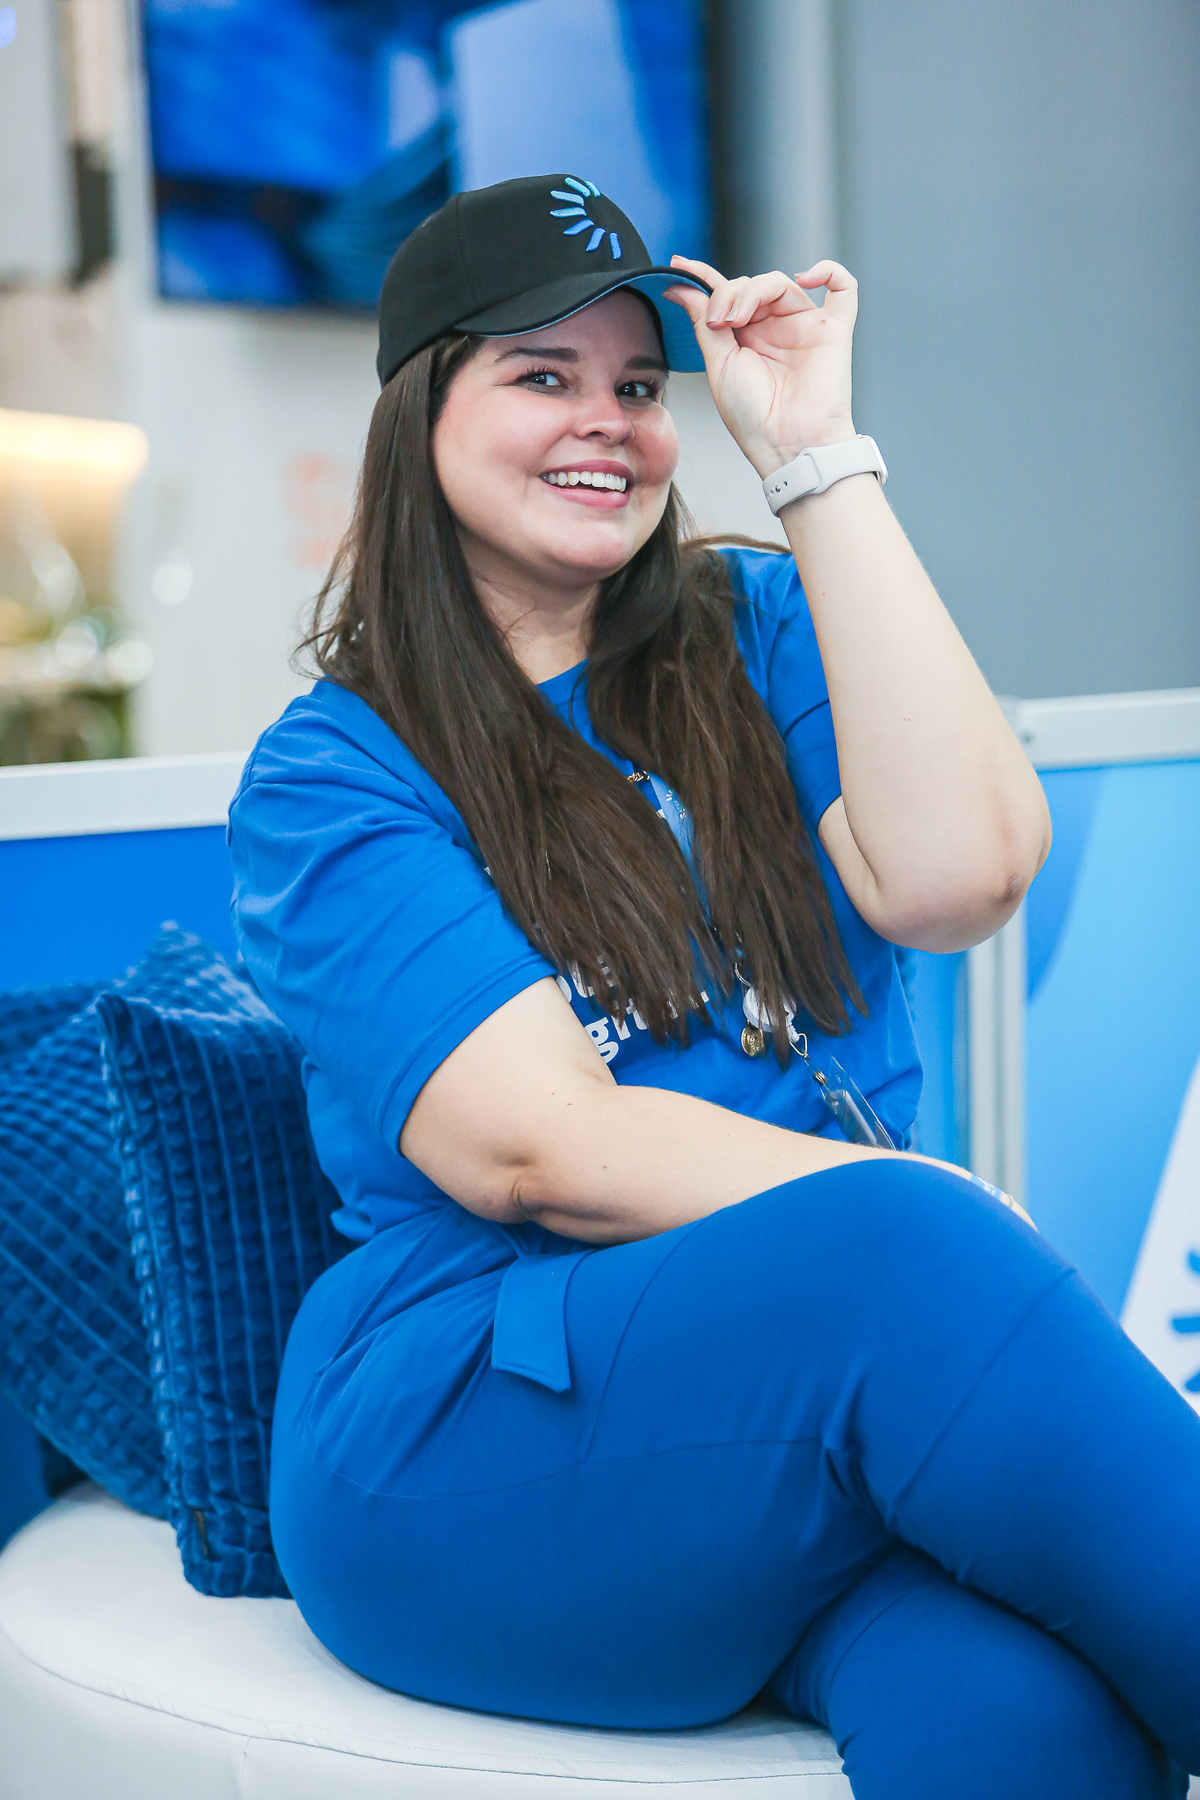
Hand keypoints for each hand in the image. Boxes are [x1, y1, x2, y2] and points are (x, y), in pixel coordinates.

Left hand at [664, 256, 859, 477]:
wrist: (787, 445)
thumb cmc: (754, 417)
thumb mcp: (718, 364)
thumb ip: (703, 321)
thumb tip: (681, 288)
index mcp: (746, 339)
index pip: (726, 295)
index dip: (704, 276)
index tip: (679, 265)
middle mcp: (774, 329)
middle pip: (751, 285)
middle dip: (727, 294)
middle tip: (716, 322)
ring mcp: (804, 328)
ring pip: (781, 283)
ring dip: (753, 291)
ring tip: (736, 319)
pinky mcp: (833, 332)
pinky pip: (843, 289)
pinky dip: (829, 271)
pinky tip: (805, 276)